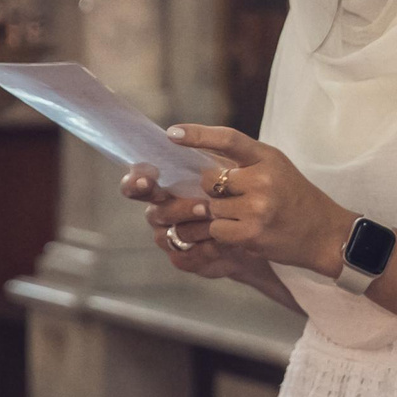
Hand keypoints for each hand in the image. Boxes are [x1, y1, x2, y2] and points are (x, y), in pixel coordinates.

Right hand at [122, 162, 252, 282]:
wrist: (260, 230)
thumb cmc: (237, 192)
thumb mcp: (226, 168)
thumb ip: (205, 157)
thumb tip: (181, 136)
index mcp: (164, 186)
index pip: (137, 183)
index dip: (136, 182)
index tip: (147, 178)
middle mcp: (161, 212)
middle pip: (157, 212)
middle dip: (181, 208)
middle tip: (204, 205)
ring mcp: (169, 238)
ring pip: (174, 234)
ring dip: (197, 228)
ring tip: (220, 221)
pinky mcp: (183, 260)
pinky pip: (188, 258)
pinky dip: (207, 249)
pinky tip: (224, 243)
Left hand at [164, 124, 352, 277]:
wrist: (325, 234)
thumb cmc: (296, 199)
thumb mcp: (277, 169)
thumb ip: (245, 163)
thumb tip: (200, 160)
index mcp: (268, 157)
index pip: (228, 139)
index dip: (198, 135)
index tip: (173, 133)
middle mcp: (263, 179)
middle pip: (209, 180)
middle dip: (211, 190)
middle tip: (231, 198)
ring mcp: (257, 207)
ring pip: (211, 208)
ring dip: (219, 215)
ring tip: (244, 217)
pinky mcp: (252, 232)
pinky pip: (216, 229)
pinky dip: (223, 233)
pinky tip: (244, 231)